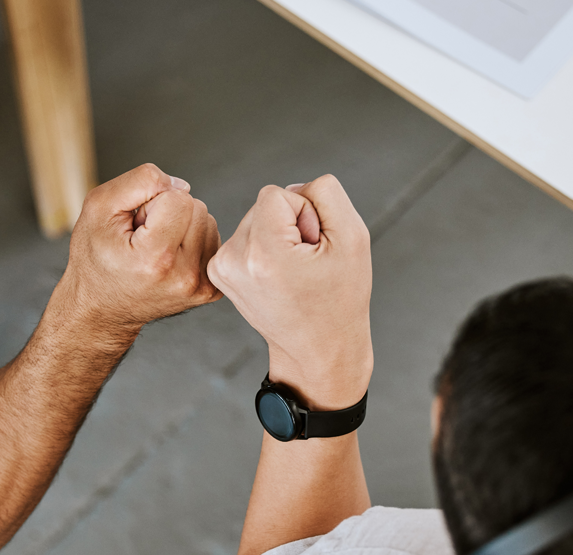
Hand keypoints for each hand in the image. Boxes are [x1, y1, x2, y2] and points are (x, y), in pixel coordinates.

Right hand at [52, 164, 221, 335]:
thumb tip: (181, 185)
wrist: (100, 307)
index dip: (153, 202)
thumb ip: (139, 182)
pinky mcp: (209, 290)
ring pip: (208, 222)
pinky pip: (212, 242)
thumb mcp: (98, 208)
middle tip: (143, 238)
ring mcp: (200, 287)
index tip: (136, 226)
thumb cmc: (95, 257)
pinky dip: (192, 242)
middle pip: (198, 208)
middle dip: (170, 213)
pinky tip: (170, 257)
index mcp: (155, 258)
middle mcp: (183, 277)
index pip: (179, 198)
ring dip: (182, 226)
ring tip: (155, 247)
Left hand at [209, 175, 372, 408]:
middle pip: (265, 204)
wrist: (318, 349)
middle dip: (291, 226)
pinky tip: (279, 276)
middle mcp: (233, 259)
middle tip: (307, 265)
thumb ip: (325, 193)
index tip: (314, 250)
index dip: (306, 215)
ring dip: (279, 237)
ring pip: (257, 218)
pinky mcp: (219, 272)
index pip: (279, 193)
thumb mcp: (353, 237)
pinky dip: (266, 248)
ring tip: (294, 273)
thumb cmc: (340, 299)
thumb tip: (293, 187)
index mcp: (263, 252)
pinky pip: (248, 235)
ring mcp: (221, 268)